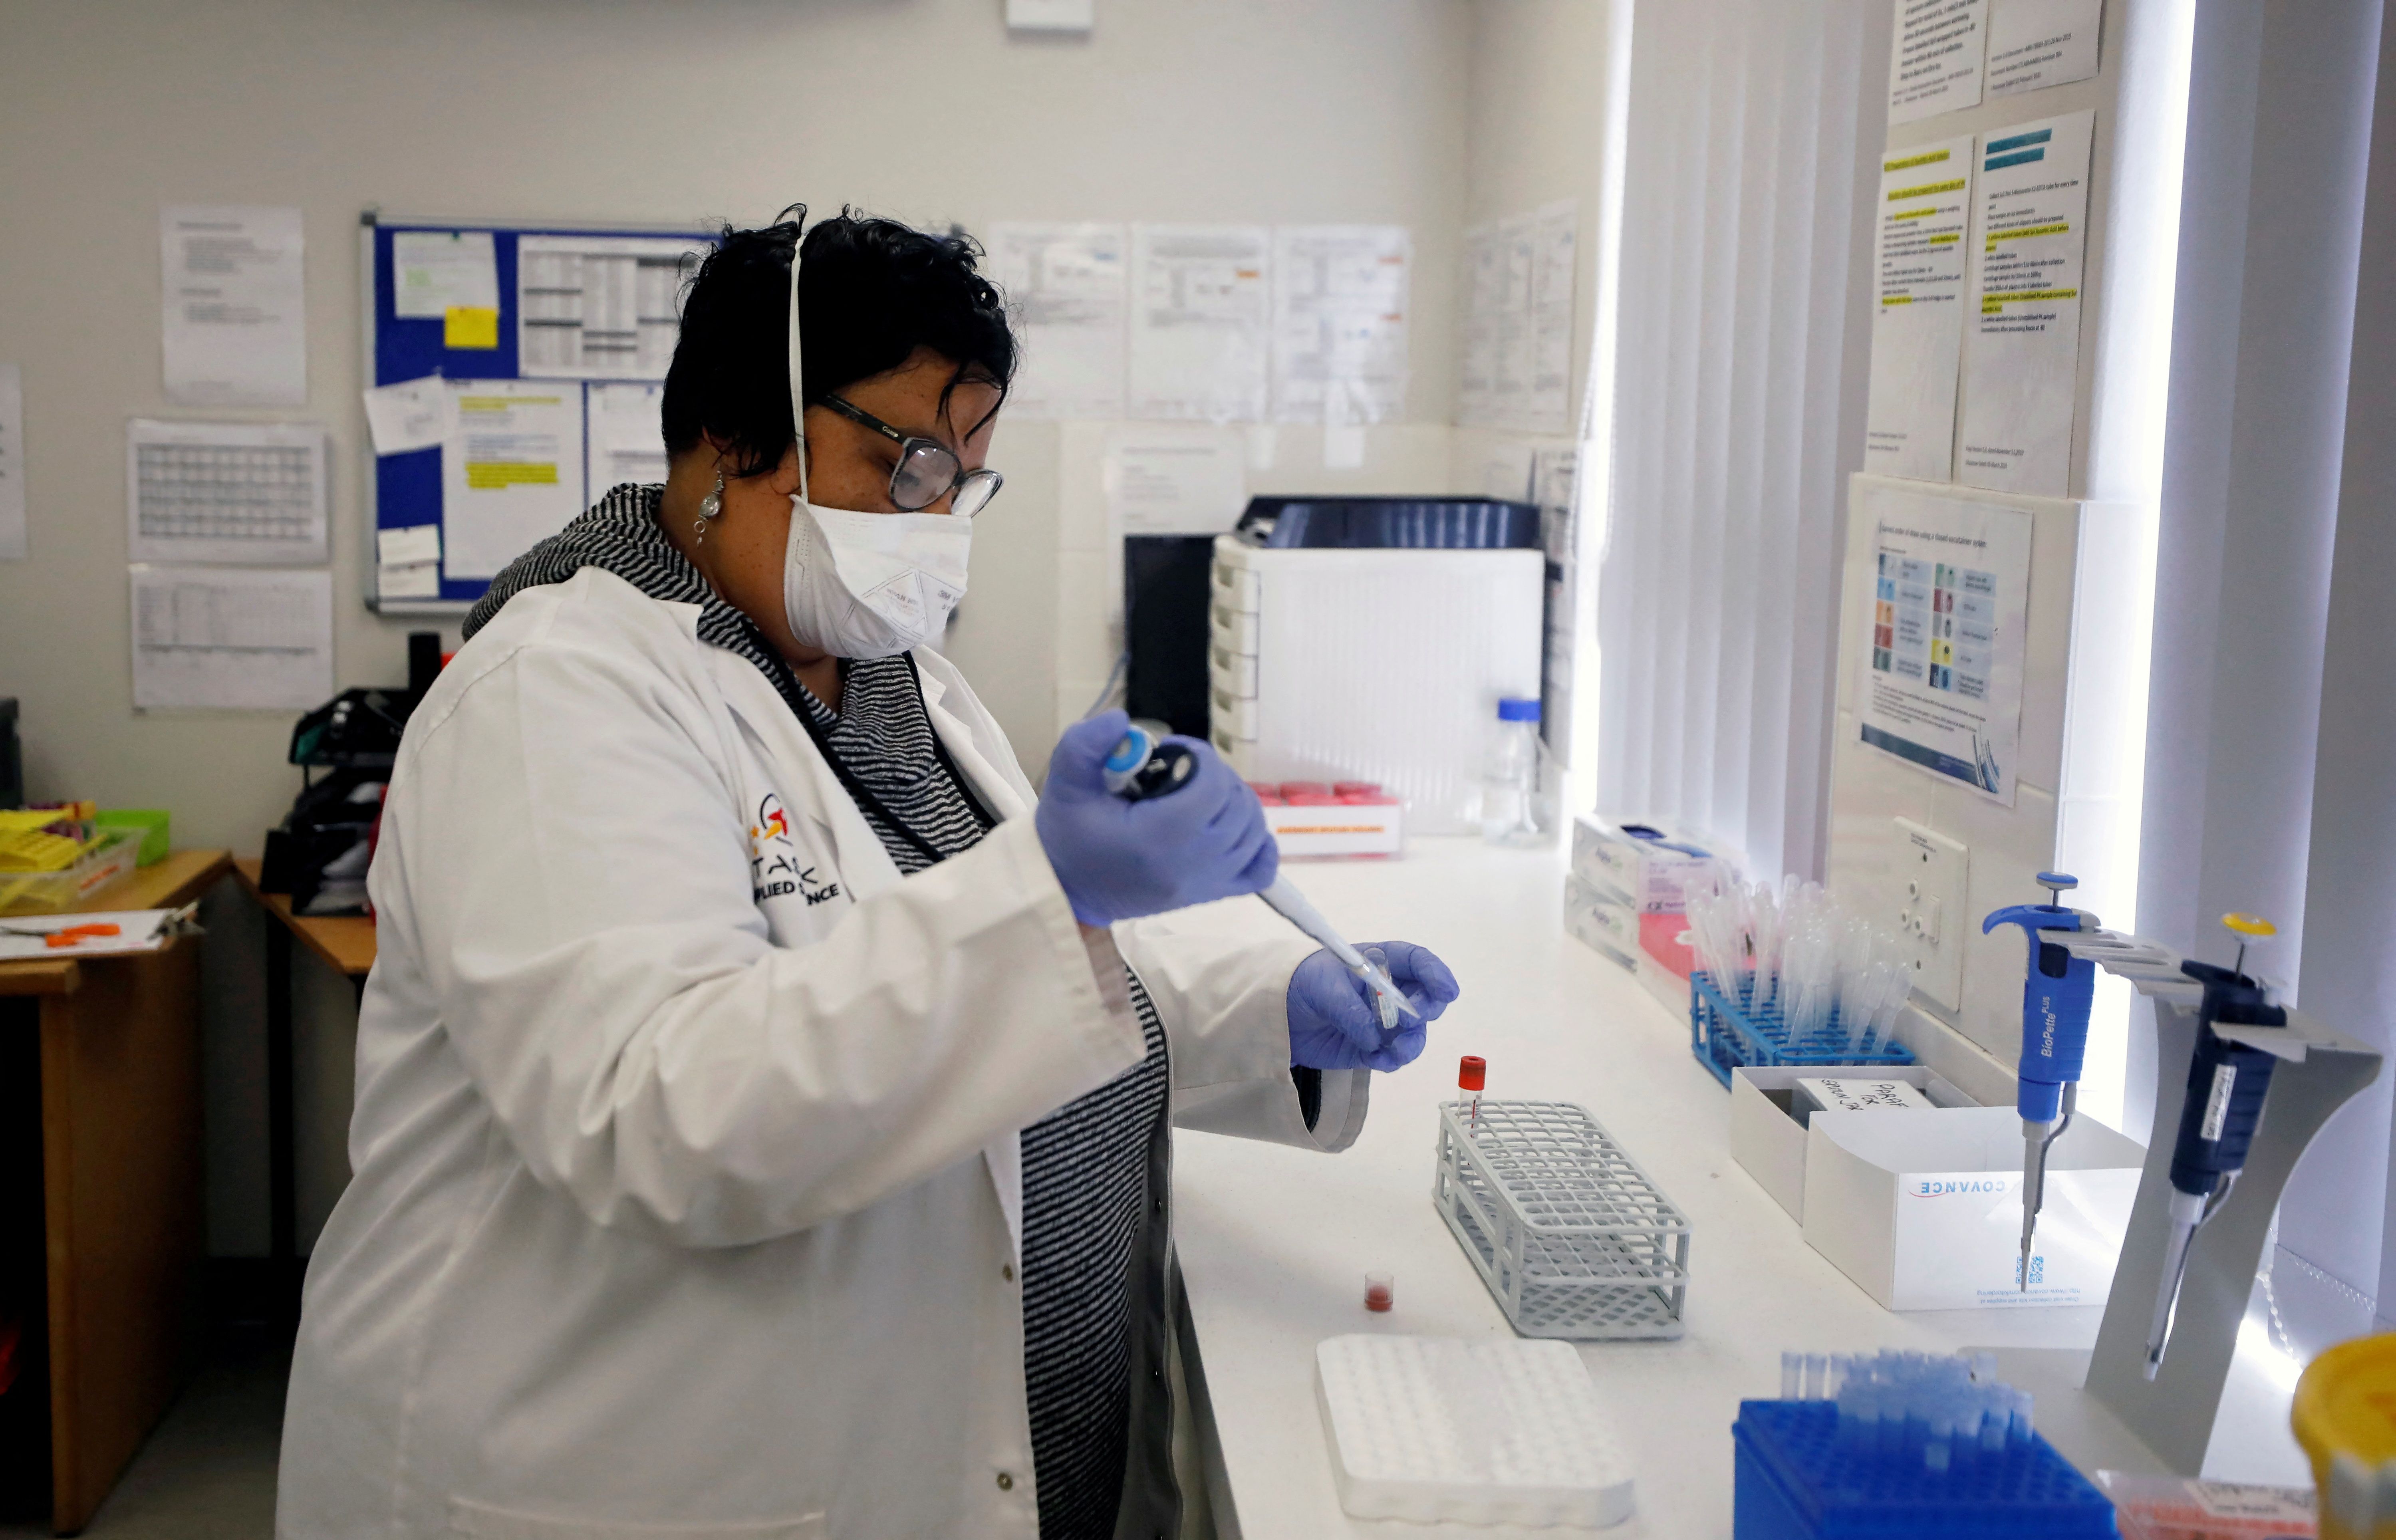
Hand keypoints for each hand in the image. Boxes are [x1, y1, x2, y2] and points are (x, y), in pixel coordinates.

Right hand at [1035, 711, 1276, 926]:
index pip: (1212, 788)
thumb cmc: (1068, 836)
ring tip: (1200, 794)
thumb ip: (1086, 745)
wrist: (1068, 890)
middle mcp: (1191, 867)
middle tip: (1183, 771)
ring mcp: (1204, 885)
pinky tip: (1230, 827)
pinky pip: (1258, 870)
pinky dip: (1256, 843)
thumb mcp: (1066, 784)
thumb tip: (1122, 720)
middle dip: (1216, 777)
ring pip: (1252, 831)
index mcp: (1159, 840)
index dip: (1199, 758)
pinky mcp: (1209, 894)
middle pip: (1237, 807)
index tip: (1171, 752)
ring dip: (1234, 802)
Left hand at [1287, 941, 1458, 1070]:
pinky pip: (1393, 1056)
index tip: (1447, 991)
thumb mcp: (1322, 987)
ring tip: (1395, 1051)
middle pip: (1425, 999)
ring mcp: (1382, 1021)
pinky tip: (1376, 1059)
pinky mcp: (1371, 1046)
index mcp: (1380, 963)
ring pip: (1414, 1033)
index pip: (1417, 962)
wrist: (1278, 1013)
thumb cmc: (1302, 983)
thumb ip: (1349, 1009)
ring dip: (1412, 1043)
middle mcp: (1389, 991)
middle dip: (1426, 1010)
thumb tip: (1374, 1038)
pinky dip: (1391, 1060)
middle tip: (1412, 1019)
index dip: (1436, 974)